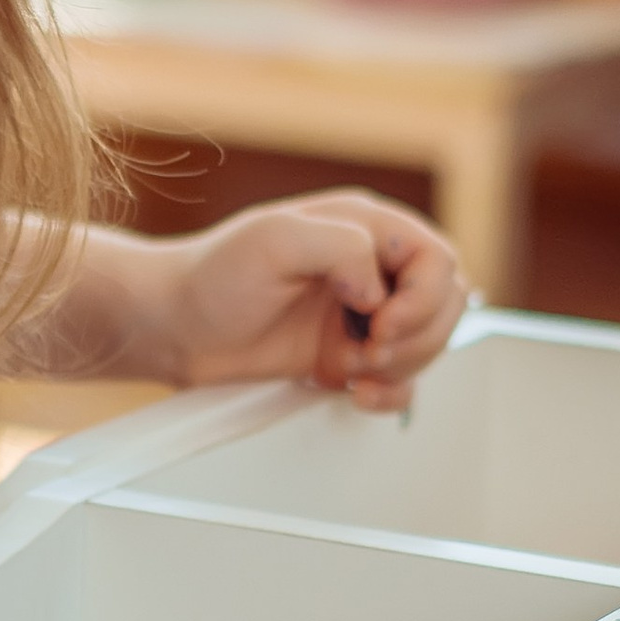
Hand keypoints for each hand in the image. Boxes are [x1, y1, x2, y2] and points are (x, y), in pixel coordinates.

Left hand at [150, 189, 467, 412]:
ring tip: (353, 368)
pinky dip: (391, 393)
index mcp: (364, 227)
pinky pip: (400, 378)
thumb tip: (378, 288)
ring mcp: (362, 314)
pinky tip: (358, 392)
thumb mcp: (273, 239)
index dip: (423, 298)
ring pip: (429, 342)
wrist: (173, 327)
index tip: (381, 323)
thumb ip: (341, 247)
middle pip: (446, 303)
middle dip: (417, 336)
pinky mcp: (348, 354)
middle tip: (369, 350)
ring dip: (402, 366)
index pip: (436, 259)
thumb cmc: (210, 276)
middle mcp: (370, 268)